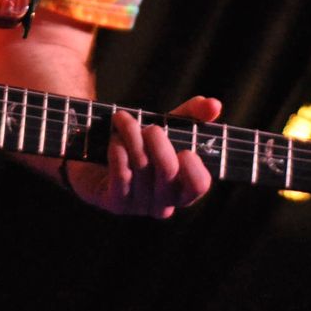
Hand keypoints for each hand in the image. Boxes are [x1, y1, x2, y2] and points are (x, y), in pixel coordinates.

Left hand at [73, 95, 221, 218]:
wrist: (96, 151)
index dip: (194, 168)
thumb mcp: (168, 125)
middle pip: (168, 171)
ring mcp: (138, 206)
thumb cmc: (139, 142)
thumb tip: (215, 104)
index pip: (199, 185)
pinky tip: (114, 138)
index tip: (186, 149)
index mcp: (182, 188)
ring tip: (122, 119)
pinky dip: (118, 151)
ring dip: (131, 136)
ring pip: (141, 167)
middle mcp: (163, 202)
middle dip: (158, 141)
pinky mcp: (114, 203)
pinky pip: (121, 175)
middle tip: (149, 126)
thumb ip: (192, 115)